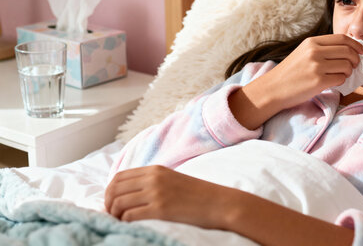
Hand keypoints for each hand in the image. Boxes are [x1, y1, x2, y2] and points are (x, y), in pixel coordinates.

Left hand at [105, 165, 354, 245]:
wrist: (221, 203)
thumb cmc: (199, 196)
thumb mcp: (174, 181)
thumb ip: (153, 182)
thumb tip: (129, 194)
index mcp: (156, 170)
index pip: (119, 177)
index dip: (109, 193)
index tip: (112, 206)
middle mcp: (154, 178)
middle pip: (114, 189)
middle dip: (108, 205)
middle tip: (113, 218)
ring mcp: (157, 193)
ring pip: (119, 204)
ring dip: (115, 216)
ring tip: (123, 224)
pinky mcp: (161, 209)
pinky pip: (130, 216)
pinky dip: (125, 223)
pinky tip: (133, 227)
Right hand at [229, 34, 362, 128]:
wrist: (273, 89)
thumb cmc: (290, 73)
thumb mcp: (304, 53)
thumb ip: (323, 49)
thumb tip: (349, 51)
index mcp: (312, 42)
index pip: (342, 38)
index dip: (356, 44)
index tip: (362, 51)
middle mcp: (315, 52)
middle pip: (348, 51)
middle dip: (356, 59)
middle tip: (355, 66)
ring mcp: (317, 66)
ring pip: (347, 66)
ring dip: (349, 72)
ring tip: (341, 75)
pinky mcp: (318, 81)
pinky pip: (341, 79)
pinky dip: (342, 82)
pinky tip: (334, 82)